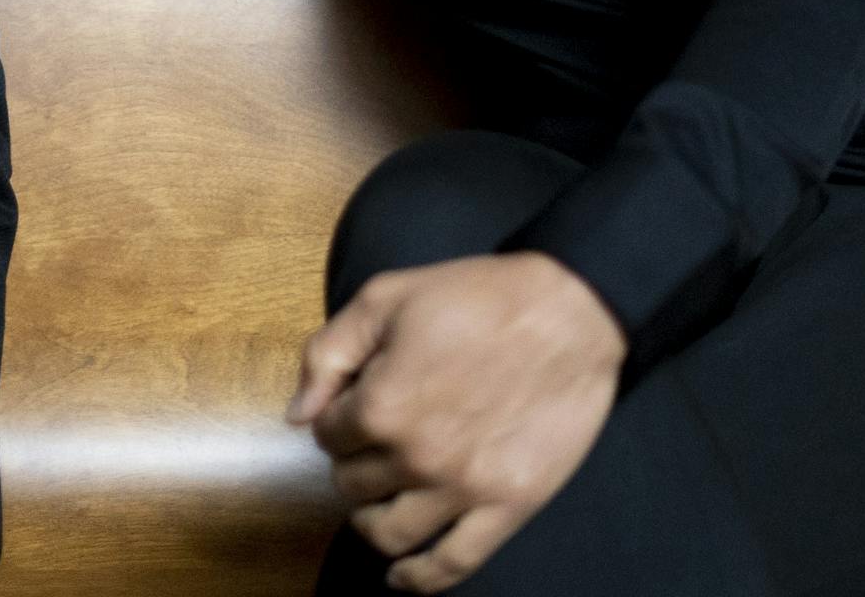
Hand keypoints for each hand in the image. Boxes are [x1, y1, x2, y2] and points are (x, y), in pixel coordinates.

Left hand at [288, 252, 624, 592]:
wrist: (567, 313)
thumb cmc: (477, 297)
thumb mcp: (384, 298)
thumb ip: (327, 354)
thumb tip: (296, 415)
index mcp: (382, 404)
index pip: (327, 435)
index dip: (334, 417)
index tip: (352, 403)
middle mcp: (417, 456)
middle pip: (353, 484)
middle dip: (352, 462)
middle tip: (371, 442)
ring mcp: (464, 488)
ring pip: (390, 532)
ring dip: (371, 520)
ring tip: (376, 502)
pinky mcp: (508, 506)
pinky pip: (453, 563)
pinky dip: (419, 579)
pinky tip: (401, 578)